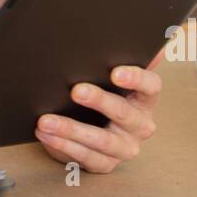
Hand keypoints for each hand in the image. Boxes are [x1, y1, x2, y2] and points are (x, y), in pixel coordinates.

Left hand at [35, 54, 162, 173]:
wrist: (89, 125)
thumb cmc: (104, 91)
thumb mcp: (110, 72)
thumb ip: (123, 51)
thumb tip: (148, 33)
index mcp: (144, 97)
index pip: (151, 86)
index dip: (136, 78)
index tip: (115, 72)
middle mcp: (139, 124)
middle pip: (125, 113)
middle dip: (100, 101)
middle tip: (76, 90)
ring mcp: (123, 146)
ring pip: (102, 141)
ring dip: (72, 129)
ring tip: (47, 120)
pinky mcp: (104, 163)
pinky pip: (86, 157)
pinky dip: (63, 146)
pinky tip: (46, 134)